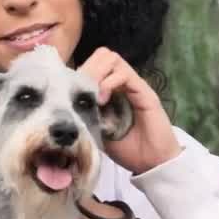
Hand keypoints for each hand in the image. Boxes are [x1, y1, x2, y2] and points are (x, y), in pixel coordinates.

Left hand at [77, 47, 181, 173]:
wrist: (152, 163)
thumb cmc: (127, 149)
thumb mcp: (98, 132)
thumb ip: (86, 116)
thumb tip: (66, 108)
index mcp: (111, 91)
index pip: (92, 65)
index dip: (79, 73)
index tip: (70, 91)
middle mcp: (122, 84)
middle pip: (101, 56)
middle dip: (87, 69)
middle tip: (81, 90)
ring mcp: (133, 86)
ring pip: (111, 59)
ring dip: (96, 73)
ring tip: (92, 94)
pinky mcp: (144, 91)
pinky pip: (124, 74)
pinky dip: (109, 82)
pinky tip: (102, 100)